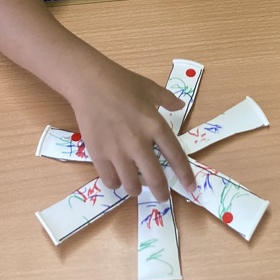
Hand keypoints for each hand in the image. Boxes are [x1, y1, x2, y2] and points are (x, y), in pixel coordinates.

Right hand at [66, 62, 196, 200]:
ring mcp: (117, 151)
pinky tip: (116, 178)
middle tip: (162, 197)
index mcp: (155, 125)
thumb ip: (167, 99)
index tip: (191, 187)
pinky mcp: (98, 154)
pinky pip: (110, 180)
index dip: (185, 175)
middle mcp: (138, 142)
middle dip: (161, 192)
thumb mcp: (149, 88)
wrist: (89, 83)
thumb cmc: (121, 82)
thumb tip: (180, 106)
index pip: (175, 156)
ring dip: (136, 189)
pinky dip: (115, 183)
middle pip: (155, 178)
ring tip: (136, 187)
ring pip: (131, 185)